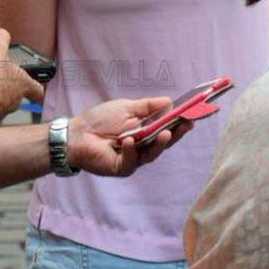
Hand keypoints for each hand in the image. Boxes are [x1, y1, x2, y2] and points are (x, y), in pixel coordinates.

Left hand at [67, 96, 193, 176]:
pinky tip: (129, 140)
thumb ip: (148, 107)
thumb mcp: (127, 108)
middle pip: (163, 143)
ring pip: (151, 154)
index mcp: (145, 132)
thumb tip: (170, 101)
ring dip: (158, 144)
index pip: (167, 129)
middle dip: (176, 134)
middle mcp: (142, 147)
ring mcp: (133, 159)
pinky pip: (130, 161)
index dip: (179, 124)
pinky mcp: (121, 167)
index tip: (192, 115)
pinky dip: (131, 151)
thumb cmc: (100, 120)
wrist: (76, 133)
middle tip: (186, 124)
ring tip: (165, 133)